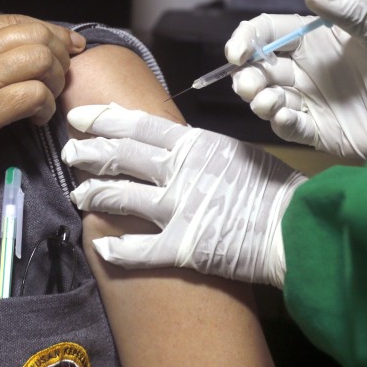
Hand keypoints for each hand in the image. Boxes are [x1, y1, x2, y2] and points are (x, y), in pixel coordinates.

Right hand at [0, 14, 85, 181]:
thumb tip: (10, 52)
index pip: (18, 19)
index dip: (50, 31)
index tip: (68, 46)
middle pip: (37, 34)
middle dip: (59, 52)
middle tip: (62, 74)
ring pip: (41, 59)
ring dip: (56, 79)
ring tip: (49, 97)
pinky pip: (35, 94)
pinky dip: (46, 106)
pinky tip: (37, 118)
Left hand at [62, 103, 305, 287]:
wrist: (296, 227)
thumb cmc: (273, 190)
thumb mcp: (235, 153)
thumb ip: (198, 150)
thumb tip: (172, 145)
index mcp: (194, 145)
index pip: (137, 125)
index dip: (103, 120)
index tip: (79, 117)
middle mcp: (180, 172)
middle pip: (121, 157)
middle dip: (88, 153)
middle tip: (69, 153)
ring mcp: (179, 208)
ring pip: (121, 197)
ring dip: (94, 194)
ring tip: (78, 194)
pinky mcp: (183, 246)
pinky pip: (139, 248)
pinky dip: (117, 248)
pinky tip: (101, 246)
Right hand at [226, 0, 366, 159]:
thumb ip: (349, 9)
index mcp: (316, 40)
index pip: (268, 34)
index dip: (247, 39)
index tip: (238, 52)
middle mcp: (308, 71)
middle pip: (260, 68)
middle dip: (246, 74)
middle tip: (250, 82)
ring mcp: (313, 102)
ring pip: (268, 99)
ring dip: (258, 99)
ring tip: (267, 100)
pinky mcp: (323, 133)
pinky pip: (291, 128)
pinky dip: (280, 122)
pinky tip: (285, 116)